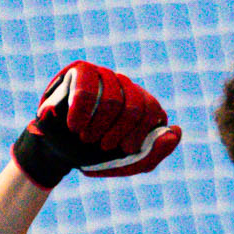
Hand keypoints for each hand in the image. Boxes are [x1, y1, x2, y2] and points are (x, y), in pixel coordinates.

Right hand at [12, 62, 181, 189]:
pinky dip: (81, 112)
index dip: (141, 134)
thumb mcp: (128, 163)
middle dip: (119, 133)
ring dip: (98, 127)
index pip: (154, 112)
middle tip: (103, 146)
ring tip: (85, 138)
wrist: (57, 151)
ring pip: (112, 98)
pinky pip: (87, 87)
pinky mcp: (81, 70)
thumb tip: (176, 132)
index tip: (125, 150)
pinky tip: (74, 126)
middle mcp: (126, 87)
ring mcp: (105, 76)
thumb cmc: (95, 155)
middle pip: (135, 105)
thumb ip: (155, 152)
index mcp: (142, 106)